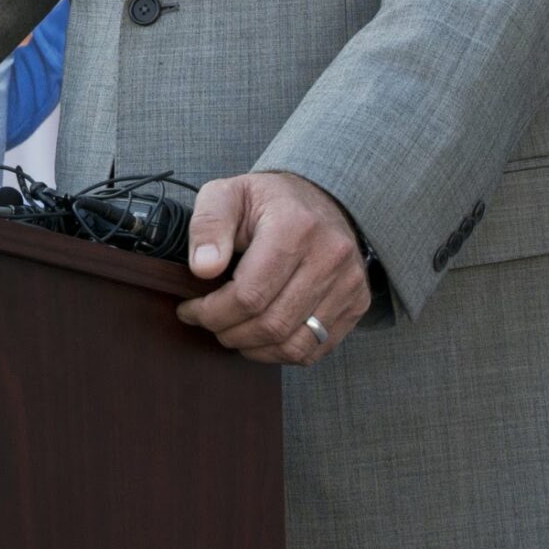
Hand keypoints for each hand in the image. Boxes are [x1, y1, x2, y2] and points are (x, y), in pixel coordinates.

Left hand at [175, 170, 371, 365]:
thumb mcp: (227, 195)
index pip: (250, 294)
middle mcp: (330, 256)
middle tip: (208, 323)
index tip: (190, 310)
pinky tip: (261, 339)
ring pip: (295, 344)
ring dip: (255, 348)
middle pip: (272, 323)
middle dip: (229, 332)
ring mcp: (349, 283)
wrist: (317, 199)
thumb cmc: (265, 200)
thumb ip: (208, 226)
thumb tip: (202, 269)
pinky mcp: (358, 303)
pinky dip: (283, 353)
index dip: (212, 312)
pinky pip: (318, 348)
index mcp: (295, 226)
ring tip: (232, 333)